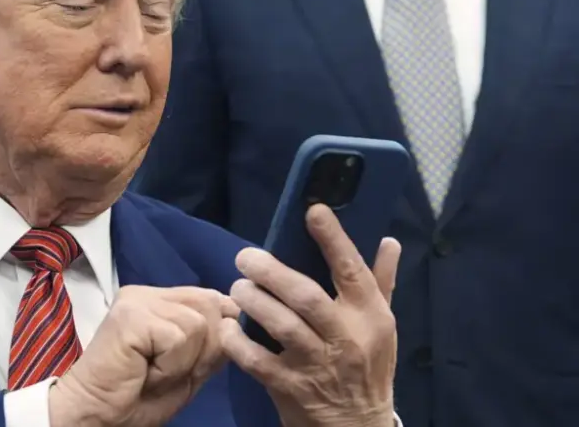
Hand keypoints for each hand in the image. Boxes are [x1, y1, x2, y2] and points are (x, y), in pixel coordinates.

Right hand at [49, 285, 239, 426]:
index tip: (186, 364)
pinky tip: (145, 373)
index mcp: (159, 300)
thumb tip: (236, 314)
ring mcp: (137, 301)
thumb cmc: (138, 397)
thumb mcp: (188, 368)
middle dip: (202, 350)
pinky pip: (179, 338)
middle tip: (165, 371)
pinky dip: (170, 367)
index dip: (214, 334)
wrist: (96, 415)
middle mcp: (147, 293)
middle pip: (210, 307)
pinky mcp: (131, 316)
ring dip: (183, 362)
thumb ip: (211, 340)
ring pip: (197, 324)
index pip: (211, 298)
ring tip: (153, 372)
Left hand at [220, 204, 399, 426]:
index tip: (313, 211)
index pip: (352, 270)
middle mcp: (345, 337)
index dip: (333, 239)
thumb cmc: (369, 366)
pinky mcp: (289, 387)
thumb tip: (389, 240)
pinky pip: (257, 361)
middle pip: (306, 296)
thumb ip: (381, 282)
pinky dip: (237, 342)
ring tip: (237, 287)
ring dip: (253, 301)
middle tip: (246, 257)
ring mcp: (316, 364)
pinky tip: (227, 327)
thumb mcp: (382, 325)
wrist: (359, 426)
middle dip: (272, 272)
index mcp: (370, 316)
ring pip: (281, 326)